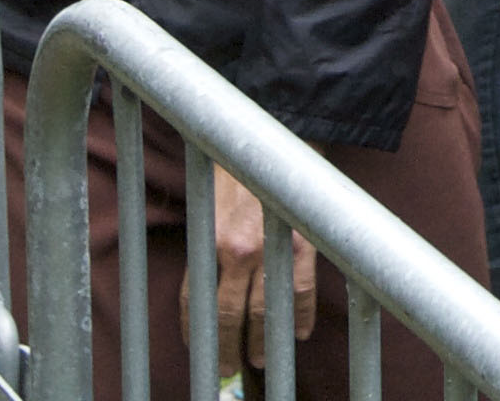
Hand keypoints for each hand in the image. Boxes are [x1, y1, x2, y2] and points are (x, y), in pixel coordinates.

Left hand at [204, 167, 317, 354]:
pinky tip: (298, 333)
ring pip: (265, 312)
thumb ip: (213, 237)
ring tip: (259, 361)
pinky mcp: (303, 244)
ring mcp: (273, 250)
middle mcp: (239, 251)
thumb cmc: (242, 161)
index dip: (196, 328)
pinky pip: (300, 291)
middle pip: (229, 315)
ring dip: (262, 341)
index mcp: (211, 239)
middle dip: (227, 347)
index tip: (198, 347)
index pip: (195, 299)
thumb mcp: (213, 199)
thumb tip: (212, 272)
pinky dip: (300, 316)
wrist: (281, 130)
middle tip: (227, 369)